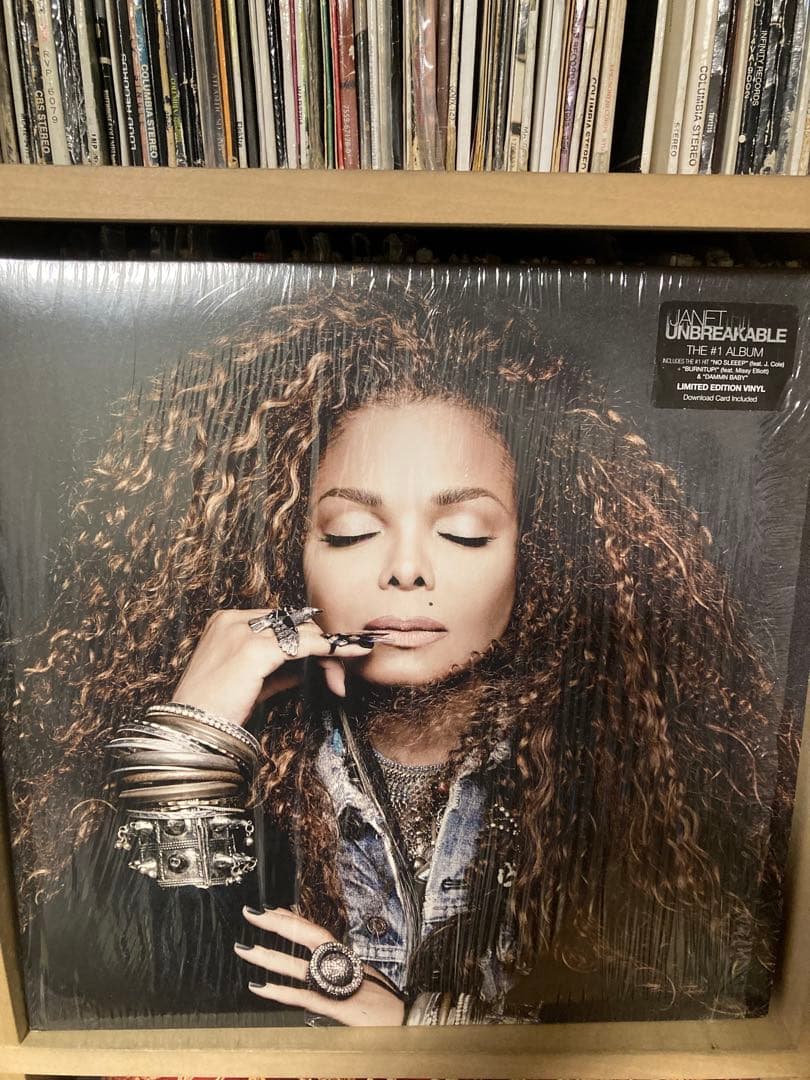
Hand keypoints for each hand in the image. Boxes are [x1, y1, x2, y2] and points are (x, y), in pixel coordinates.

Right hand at [172, 609, 377, 724]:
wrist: (191, 729)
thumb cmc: (216, 710)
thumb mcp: (249, 681)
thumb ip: (276, 668)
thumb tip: (308, 666)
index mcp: (226, 621)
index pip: (279, 622)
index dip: (305, 640)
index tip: (327, 658)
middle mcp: (233, 620)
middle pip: (293, 624)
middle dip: (320, 647)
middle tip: (339, 676)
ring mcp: (243, 631)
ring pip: (302, 633)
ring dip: (329, 652)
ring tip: (343, 676)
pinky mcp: (255, 649)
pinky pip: (305, 644)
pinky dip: (330, 649)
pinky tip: (348, 654)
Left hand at [235, 906, 405, 1026]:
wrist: (406, 1018)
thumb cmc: (383, 1000)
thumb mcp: (360, 975)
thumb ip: (340, 964)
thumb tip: (320, 952)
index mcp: (344, 955)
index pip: (313, 929)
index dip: (291, 917)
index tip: (270, 908)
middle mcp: (339, 963)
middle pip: (305, 935)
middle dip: (276, 923)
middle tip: (250, 912)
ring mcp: (336, 983)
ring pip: (297, 965)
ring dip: (268, 956)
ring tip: (244, 949)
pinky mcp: (335, 1005)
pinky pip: (302, 996)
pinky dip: (279, 991)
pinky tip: (259, 987)